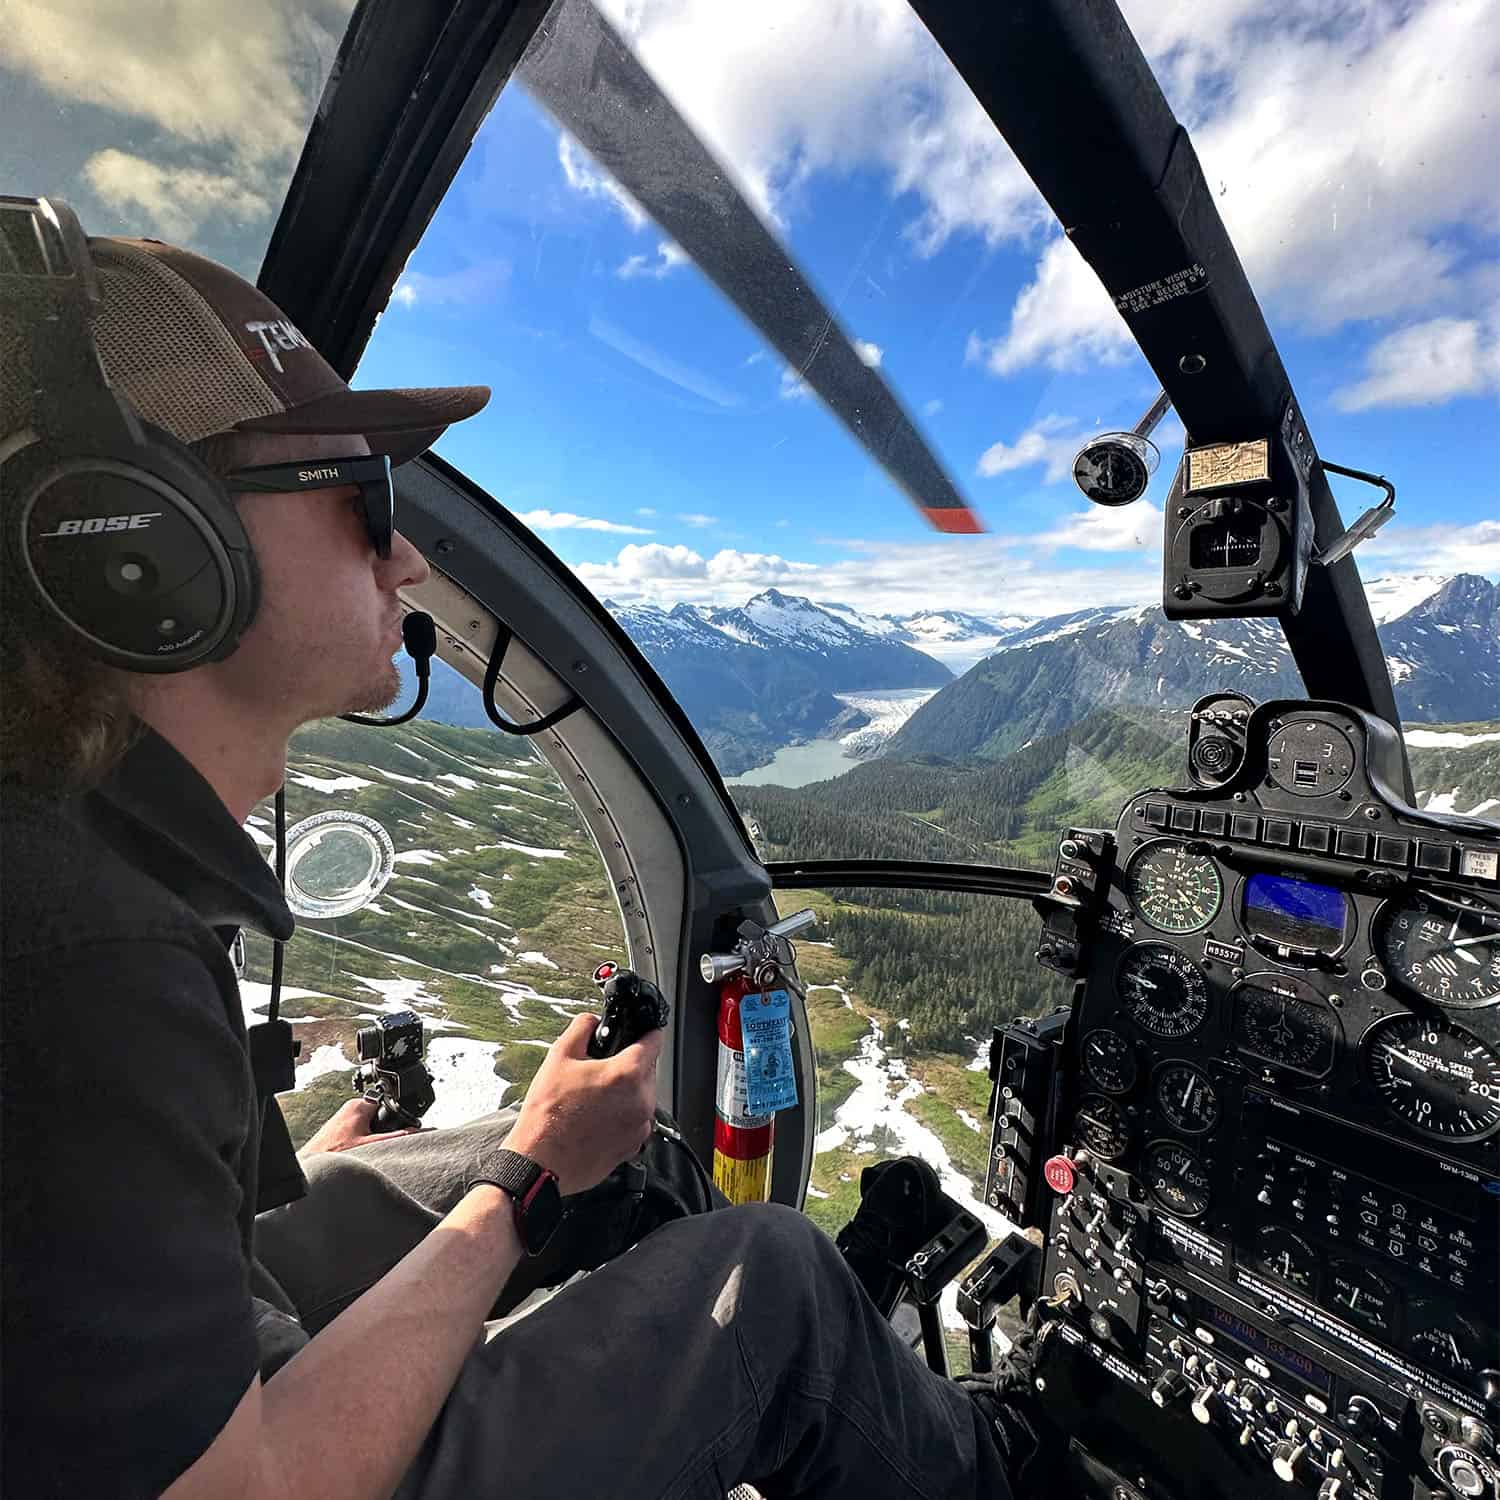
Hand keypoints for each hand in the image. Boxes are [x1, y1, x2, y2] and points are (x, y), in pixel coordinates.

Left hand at [298, 1096, 425, 1158]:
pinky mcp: (338, 1124)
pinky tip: (356, 1148)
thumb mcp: (371, 1145)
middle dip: (381, 1126)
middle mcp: (350, 1107)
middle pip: (377, 1112)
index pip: (385, 1103)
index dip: (393, 1115)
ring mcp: (343, 1115)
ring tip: (365, 1146)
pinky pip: (356, 1126)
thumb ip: (394, 1137)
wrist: (312, 1164)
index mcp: (359, 1105)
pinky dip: (360, 1136)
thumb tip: (413, 1132)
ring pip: (366, 1121)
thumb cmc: (334, 1153)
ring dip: (369, 1133)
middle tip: (378, 1141)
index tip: (397, 1126)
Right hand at [505, 1012, 662, 1195]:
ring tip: (593, 1098)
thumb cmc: (547, 1115)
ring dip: (626, 1092)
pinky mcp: (633, 1147)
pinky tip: (596, 1119)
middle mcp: (641, 1101)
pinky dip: (622, 1116)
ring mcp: (639, 1127)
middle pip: (647, 1070)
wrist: (539, 1163)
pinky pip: (635, 1121)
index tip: (642, 1032)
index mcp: (627, 1074)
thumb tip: (592, 1020)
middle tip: (599, 1071)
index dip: (647, 1032)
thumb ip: (581, 1028)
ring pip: (642, 1097)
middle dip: (628, 1065)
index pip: (654, 1041)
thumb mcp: (559, 1057)